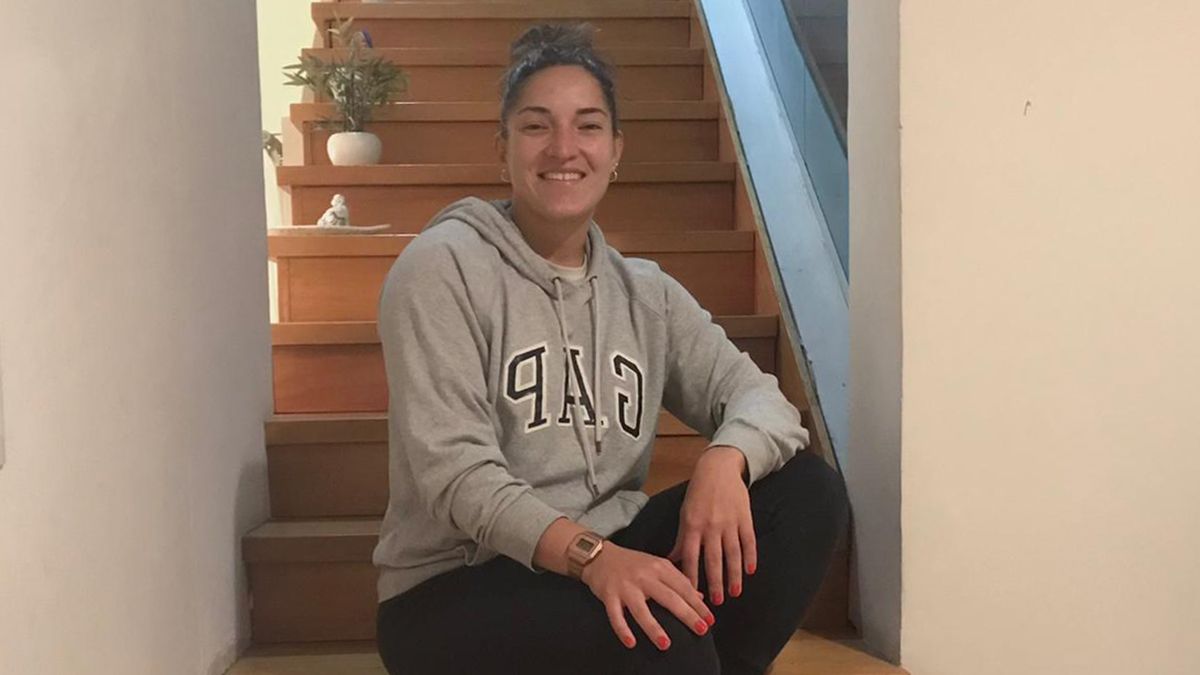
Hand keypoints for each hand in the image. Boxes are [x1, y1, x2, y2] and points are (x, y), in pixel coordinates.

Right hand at [580, 541, 715, 650]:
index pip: (683, 586)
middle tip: (701, 630)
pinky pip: (615, 615)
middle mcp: (644, 576)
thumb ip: (677, 580)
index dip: (697, 604)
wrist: (599, 555)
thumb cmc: (632, 563)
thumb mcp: (657, 566)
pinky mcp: (608, 595)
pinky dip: (623, 629)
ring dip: (654, 628)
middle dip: (687, 615)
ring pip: (641, 610)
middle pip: (668, 598)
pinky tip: (631, 643)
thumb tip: (699, 597)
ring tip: (666, 644)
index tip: (710, 619)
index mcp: (658, 567)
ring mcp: (625, 586)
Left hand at [667, 446, 756, 605]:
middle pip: (713, 560)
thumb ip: (682, 539)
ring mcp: (729, 522)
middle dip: (715, 582)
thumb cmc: (697, 493)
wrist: (718, 468)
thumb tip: (673, 561)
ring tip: (734, 593)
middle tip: (716, 602)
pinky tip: (750, 571)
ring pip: (733, 554)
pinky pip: (749, 541)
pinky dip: (750, 557)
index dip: (692, 577)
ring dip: (733, 576)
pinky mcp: (745, 518)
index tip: (691, 595)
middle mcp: (711, 526)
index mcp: (692, 525)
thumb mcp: (685, 513)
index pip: (691, 557)